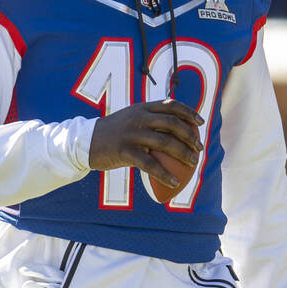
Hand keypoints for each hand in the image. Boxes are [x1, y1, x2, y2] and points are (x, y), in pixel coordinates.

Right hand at [88, 99, 202, 187]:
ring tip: (193, 163)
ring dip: (183, 154)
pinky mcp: (125, 151)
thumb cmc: (113, 132)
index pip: (171, 105)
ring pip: (165, 143)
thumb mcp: (130, 118)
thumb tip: (174, 126)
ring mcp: (132, 134)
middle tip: (199, 148)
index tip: (200, 123)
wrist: (86, 142)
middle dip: (190, 136)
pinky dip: (165, 174)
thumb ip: (149, 118)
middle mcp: (139, 117)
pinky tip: (175, 182)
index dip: (189, 112)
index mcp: (142, 108)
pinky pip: (151, 164)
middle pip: (172, 124)